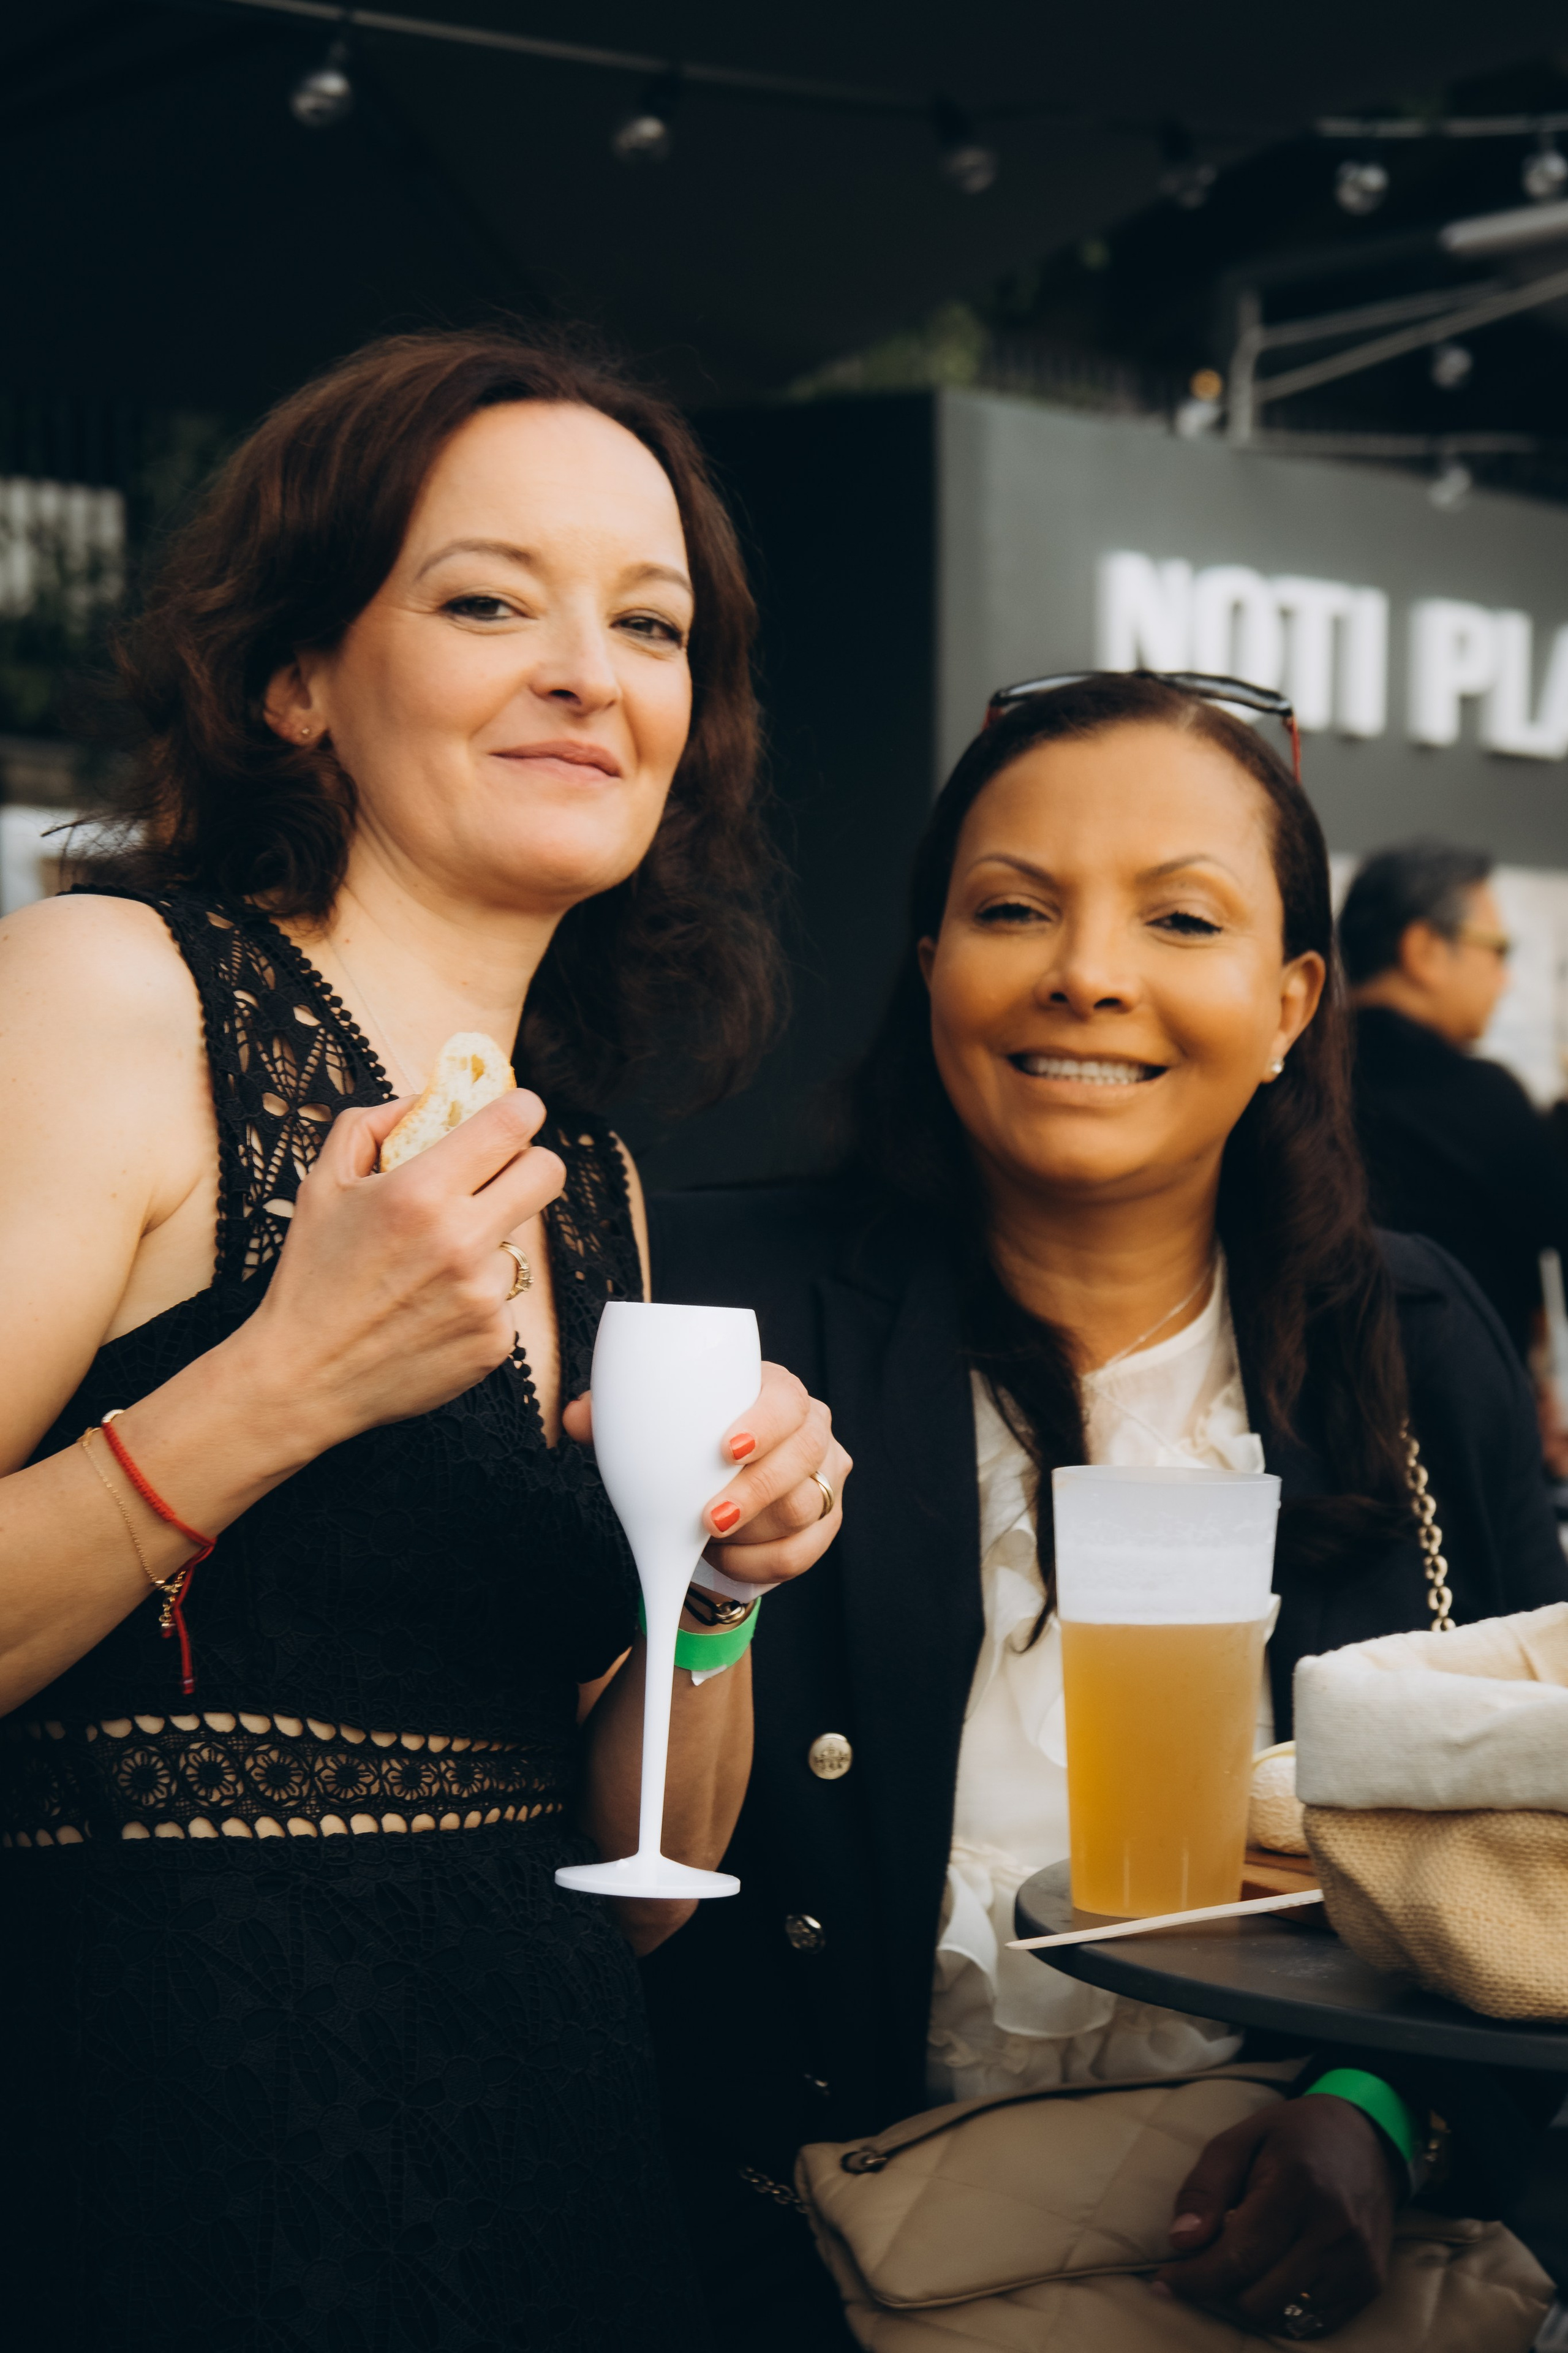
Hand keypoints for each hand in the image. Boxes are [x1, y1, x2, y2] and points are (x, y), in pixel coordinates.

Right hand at [238, 1090, 564, 1446]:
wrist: (304, 1377)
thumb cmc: (311, 1277)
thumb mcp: (322, 1184)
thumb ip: (372, 1124)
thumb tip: (425, 1100)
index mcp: (420, 1193)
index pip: (512, 1125)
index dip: (521, 1109)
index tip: (516, 1112)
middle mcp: (462, 1242)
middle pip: (547, 1174)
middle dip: (528, 1164)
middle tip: (497, 1176)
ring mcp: (485, 1296)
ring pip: (520, 1242)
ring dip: (488, 1244)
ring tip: (433, 1268)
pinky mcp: (496, 1341)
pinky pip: (507, 1298)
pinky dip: (478, 1298)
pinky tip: (433, 1310)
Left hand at [562, 1361, 849, 1587]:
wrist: (706, 1503)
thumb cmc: (685, 1455)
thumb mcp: (652, 1433)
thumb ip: (616, 1418)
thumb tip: (578, 1416)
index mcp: (773, 1392)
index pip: (786, 1398)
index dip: (765, 1422)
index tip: (726, 1448)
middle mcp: (810, 1429)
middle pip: (803, 1455)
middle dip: (755, 1491)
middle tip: (708, 1517)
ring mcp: (825, 1476)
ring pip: (805, 1507)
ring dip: (753, 1530)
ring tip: (709, 1538)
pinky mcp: (828, 1521)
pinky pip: (806, 1550)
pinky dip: (763, 1562)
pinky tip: (729, 1559)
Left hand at [1152, 2096, 1400, 2336]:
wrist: (1367, 2138)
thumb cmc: (1293, 2137)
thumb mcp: (1239, 2140)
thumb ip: (1205, 2188)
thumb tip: (1182, 2242)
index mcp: (1296, 2187)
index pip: (1238, 2257)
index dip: (1195, 2278)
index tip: (1163, 2282)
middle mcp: (1333, 2229)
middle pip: (1257, 2297)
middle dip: (1221, 2286)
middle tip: (1211, 2260)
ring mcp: (1357, 2261)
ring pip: (1282, 2316)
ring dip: (1252, 2297)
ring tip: (1249, 2260)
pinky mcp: (1371, 2282)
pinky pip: (1313, 2324)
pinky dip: (1284, 2307)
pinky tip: (1277, 2273)